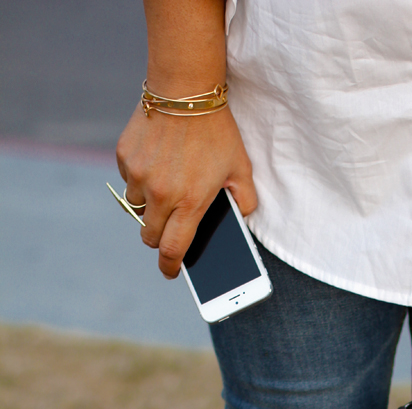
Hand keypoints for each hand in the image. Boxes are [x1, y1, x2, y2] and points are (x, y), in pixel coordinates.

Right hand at [116, 104, 256, 278]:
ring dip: (149, 206)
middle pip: (150, 235)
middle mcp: (160, 194)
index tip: (171, 272)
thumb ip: (245, 200)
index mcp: (189, 203)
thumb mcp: (241, 168)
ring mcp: (139, 176)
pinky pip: (128, 180)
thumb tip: (241, 220)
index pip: (173, 249)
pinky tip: (156, 161)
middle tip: (170, 226)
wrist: (184, 89)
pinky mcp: (124, 157)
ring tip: (166, 185)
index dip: (170, 266)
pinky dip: (139, 179)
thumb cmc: (216, 131)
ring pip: (137, 208)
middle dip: (159, 236)